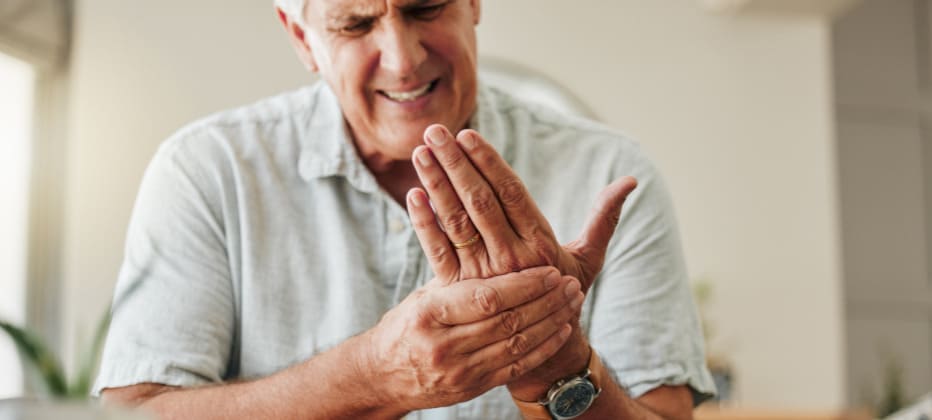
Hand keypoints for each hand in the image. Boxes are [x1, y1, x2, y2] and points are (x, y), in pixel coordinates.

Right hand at [361, 266, 584, 411]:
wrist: (384, 375)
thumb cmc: (408, 324)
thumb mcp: (425, 296)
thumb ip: (458, 275)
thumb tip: (488, 231)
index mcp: (431, 312)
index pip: (486, 298)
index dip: (523, 285)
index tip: (549, 270)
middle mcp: (444, 344)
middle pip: (507, 321)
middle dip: (545, 301)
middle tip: (569, 283)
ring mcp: (459, 371)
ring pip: (517, 345)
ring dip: (550, 321)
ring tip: (572, 301)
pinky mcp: (471, 388)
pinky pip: (515, 367)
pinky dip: (543, 348)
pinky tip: (560, 329)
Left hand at [407, 125, 636, 292]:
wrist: (543, 353)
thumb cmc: (566, 295)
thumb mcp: (589, 257)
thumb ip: (604, 217)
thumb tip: (631, 181)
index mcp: (541, 244)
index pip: (510, 194)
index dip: (489, 163)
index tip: (469, 136)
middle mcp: (511, 258)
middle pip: (479, 203)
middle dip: (456, 165)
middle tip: (435, 132)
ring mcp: (484, 275)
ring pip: (456, 223)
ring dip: (437, 185)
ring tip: (420, 153)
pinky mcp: (461, 291)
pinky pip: (439, 253)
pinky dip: (425, 224)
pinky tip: (413, 197)